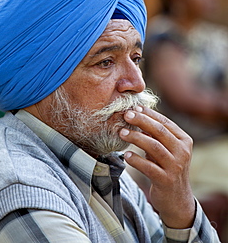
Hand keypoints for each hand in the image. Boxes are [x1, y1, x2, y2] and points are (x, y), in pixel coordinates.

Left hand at [119, 106, 194, 228]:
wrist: (177, 199)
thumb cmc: (167, 168)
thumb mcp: (166, 149)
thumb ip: (155, 134)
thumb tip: (137, 114)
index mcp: (184, 140)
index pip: (165, 122)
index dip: (149, 114)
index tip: (134, 108)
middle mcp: (183, 151)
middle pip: (159, 131)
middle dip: (141, 121)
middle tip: (126, 115)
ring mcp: (175, 166)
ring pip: (154, 147)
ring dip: (136, 137)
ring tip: (122, 133)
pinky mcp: (166, 180)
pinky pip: (149, 167)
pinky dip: (136, 160)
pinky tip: (126, 156)